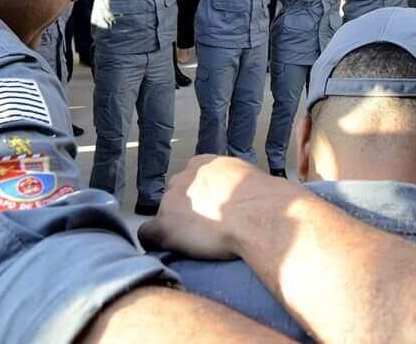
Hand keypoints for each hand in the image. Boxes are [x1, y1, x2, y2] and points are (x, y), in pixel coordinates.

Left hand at [139, 155, 298, 259]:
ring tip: (196, 244)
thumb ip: (239, 184)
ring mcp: (171, 200)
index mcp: (206, 164)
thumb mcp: (254, 180)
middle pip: (175, 195)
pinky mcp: (165, 226)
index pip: (192, 178)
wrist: (263, 218)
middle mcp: (185, 177)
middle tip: (206, 229)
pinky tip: (169, 252)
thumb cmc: (269, 202)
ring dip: (175, 227)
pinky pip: (147, 234)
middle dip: (186, 210)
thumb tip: (251, 197)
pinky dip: (155, 243)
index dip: (199, 197)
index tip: (211, 210)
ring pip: (163, 214)